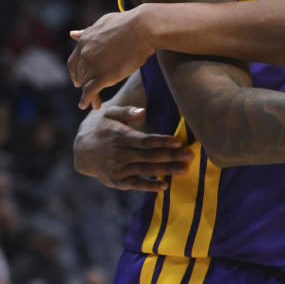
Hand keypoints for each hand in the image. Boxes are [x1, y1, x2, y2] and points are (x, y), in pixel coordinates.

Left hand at [69, 7, 154, 108]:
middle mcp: (85, 54)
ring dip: (88, 95)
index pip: (74, 61)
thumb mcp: (104, 22)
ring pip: (86, 85)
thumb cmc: (130, 23)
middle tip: (87, 91)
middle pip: (80, 74)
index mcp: (85, 41)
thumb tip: (73, 34)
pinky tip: (90, 105)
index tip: (78, 79)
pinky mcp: (104, 76)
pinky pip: (91, 92)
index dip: (76, 72)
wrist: (144, 28)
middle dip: (82, 83)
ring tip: (94, 103)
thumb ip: (88, 31)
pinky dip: (87, 100)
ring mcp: (93, 65)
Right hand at [74, 106, 191, 190]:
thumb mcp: (109, 114)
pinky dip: (150, 186)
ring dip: (166, 170)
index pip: (145, 140)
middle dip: (171, 156)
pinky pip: (136, 184)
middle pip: (150, 156)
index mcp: (120, 137)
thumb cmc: (102, 128)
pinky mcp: (117, 181)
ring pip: (146, 170)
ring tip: (184, 169)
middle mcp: (120, 154)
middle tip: (190, 155)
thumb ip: (127, 111)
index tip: (178, 141)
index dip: (162, 141)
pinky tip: (165, 185)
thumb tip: (143, 111)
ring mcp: (118, 169)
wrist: (82, 150)